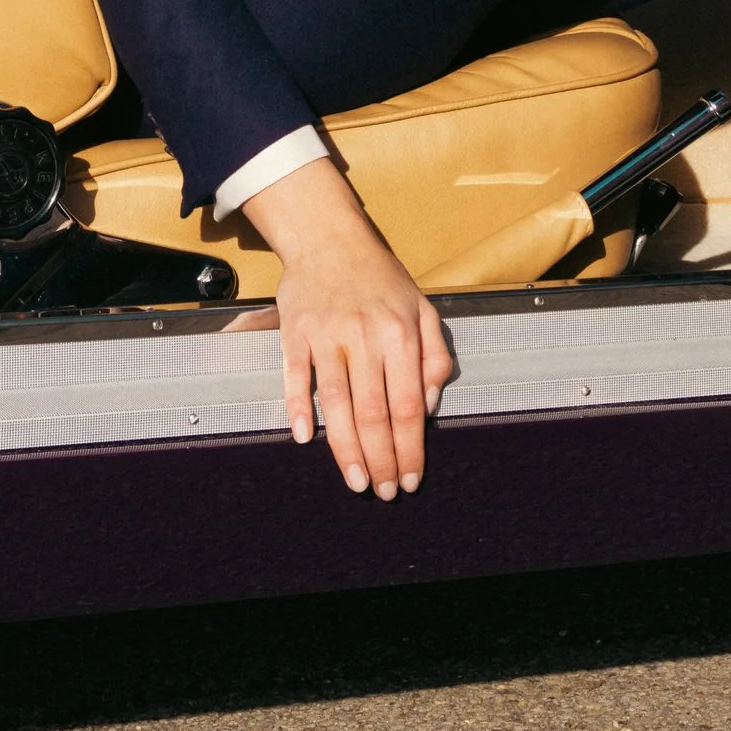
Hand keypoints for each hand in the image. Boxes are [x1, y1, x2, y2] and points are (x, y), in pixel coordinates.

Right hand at [246, 153, 455, 498]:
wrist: (330, 238)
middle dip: (381, 460)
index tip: (412, 478)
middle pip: (374, 412)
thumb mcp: (422, 307)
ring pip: (336, 404)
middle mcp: (364, 335)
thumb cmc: (380, 278)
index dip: (410, 447)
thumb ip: (435, 354)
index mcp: (400, 332)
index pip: (408, 404)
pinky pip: (295, 378)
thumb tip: (430, 405)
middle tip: (384, 492)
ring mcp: (326, 334)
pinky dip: (298, 409)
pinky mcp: (294, 332)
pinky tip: (306, 439)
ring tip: (356, 482)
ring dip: (345, 449)